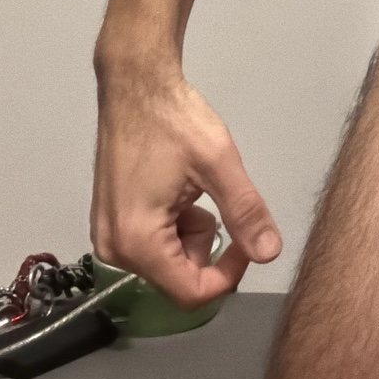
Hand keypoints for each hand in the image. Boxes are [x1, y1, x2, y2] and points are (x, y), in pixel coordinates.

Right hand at [91, 63, 281, 308]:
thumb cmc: (173, 119)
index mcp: (138, 242)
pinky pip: (152, 245)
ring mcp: (108, 237)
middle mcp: (115, 250)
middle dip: (207, 247)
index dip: (228, 274)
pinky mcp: (110, 223)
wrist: (136, 85)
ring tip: (191, 188)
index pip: (191, 292)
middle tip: (213, 199)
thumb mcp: (219, 163)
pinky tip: (174, 189)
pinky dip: (173, 225)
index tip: (246, 240)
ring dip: (191, 234)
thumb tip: (270, 253)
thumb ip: (245, 212)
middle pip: (178, 278)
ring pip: (168, 261)